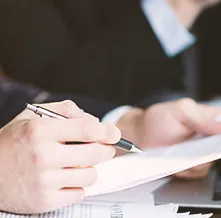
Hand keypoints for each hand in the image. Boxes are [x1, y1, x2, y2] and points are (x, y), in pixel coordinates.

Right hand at [0, 100, 120, 213]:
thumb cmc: (14, 142)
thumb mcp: (34, 115)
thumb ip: (67, 110)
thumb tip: (95, 121)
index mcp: (41, 131)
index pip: (87, 130)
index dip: (107, 132)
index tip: (115, 134)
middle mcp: (42, 156)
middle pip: (94, 154)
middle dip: (105, 150)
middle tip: (104, 148)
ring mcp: (43, 181)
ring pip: (90, 175)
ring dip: (89, 169)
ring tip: (77, 164)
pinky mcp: (44, 201)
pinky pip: (79, 193)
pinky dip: (78, 185)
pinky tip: (66, 178)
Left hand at [116, 98, 220, 178]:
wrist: (139, 139)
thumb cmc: (158, 119)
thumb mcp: (180, 111)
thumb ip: (203, 119)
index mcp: (208, 116)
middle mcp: (207, 135)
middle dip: (216, 149)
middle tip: (200, 147)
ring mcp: (200, 151)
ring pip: (212, 161)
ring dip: (197, 160)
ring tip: (181, 152)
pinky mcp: (192, 165)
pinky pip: (199, 171)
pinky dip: (188, 169)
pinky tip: (177, 162)